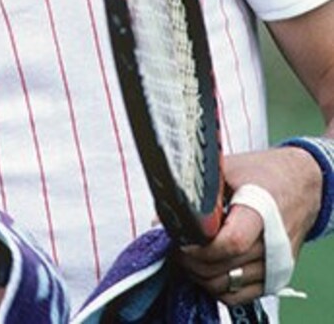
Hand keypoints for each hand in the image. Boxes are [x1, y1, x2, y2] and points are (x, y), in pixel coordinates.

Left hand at [175, 146, 321, 304]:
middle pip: (224, 269)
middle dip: (192, 262)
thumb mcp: (229, 170)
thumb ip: (200, 192)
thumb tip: (166, 213)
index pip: (231, 243)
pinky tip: (206, 267)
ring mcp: (276, 266)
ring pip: (228, 286)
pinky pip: (240, 296)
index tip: (180, 239)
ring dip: (201, 276)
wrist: (300, 184)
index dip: (200, 248)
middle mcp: (273, 245)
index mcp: (262, 214)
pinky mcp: (274, 278)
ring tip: (188, 255)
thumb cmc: (263, 174)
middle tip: (176, 246)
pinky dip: (218, 287)